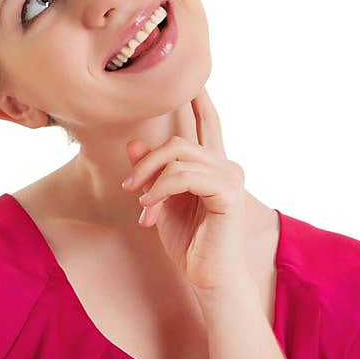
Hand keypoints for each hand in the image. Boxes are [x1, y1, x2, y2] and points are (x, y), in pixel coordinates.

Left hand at [120, 85, 249, 292]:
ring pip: (178, 156)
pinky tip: (150, 208)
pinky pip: (184, 175)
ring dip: (150, 180)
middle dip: (147, 161)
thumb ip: (152, 172)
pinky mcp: (228, 192)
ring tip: (141, 204)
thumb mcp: (161, 202)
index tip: (194, 80)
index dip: (201, 101)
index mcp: (213, 166)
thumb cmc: (189, 243)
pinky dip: (161, 189)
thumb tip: (134, 143)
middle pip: (179, 141)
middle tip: (129, 187)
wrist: (209, 278)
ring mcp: (230, 177)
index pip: (208, 124)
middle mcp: (226, 165)